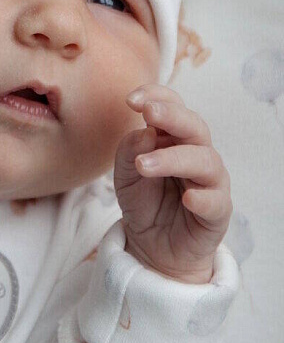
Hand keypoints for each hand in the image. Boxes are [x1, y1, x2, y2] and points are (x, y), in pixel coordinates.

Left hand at [114, 84, 232, 283]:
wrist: (153, 246)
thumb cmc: (144, 201)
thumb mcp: (124, 176)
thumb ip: (130, 151)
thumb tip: (144, 132)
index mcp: (172, 137)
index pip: (172, 105)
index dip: (156, 96)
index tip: (131, 100)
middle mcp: (195, 152)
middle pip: (194, 125)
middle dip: (172, 115)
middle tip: (148, 114)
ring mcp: (209, 181)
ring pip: (204, 160)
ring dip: (173, 159)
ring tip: (144, 166)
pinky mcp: (218, 211)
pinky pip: (216, 201)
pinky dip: (202, 197)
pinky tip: (187, 198)